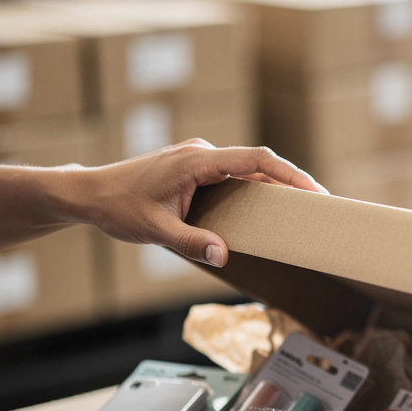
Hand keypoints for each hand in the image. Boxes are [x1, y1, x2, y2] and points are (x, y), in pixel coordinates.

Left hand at [83, 138, 327, 267]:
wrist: (92, 194)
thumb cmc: (119, 207)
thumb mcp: (154, 230)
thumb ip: (190, 242)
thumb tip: (223, 256)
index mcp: (197, 161)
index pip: (255, 159)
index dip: (289, 173)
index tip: (314, 190)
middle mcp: (201, 154)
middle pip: (258, 162)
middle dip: (290, 181)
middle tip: (319, 204)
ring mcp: (199, 160)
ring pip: (247, 169)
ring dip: (273, 185)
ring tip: (300, 208)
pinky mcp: (195, 170)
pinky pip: (233, 176)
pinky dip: (254, 189)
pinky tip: (265, 209)